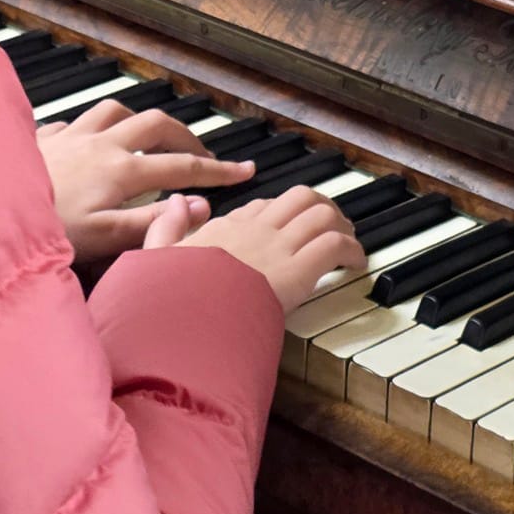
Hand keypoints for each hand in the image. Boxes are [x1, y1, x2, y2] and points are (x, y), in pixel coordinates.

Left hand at [36, 98, 256, 262]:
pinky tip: (88, 138)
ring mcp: (69, 136)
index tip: (246, 172)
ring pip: (115, 110)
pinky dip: (92, 125)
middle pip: (155, 124)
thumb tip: (200, 205)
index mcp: (120, 170)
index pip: (183, 165)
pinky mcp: (40, 138)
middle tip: (203, 152)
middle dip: (185, 135)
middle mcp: (99, 144)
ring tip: (149, 137)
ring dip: (139, 121)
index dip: (218, 170)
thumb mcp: (106, 239)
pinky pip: (74, 119)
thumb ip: (155, 221)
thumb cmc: (43, 233)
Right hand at [145, 184, 365, 314]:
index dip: (282, 214)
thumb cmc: (171, 295)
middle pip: (299, 197)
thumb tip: (177, 199)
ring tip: (349, 243)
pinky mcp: (297, 270)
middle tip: (332, 225)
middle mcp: (254, 230)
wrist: (186, 316)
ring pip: (322, 214)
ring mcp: (277, 247)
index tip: (289, 228)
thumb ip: (166, 226)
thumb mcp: (157, 256)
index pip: (263, 207)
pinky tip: (356, 263)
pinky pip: (334, 244)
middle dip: (321, 207)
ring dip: (341, 226)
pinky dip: (352, 250)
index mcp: (224, 228)